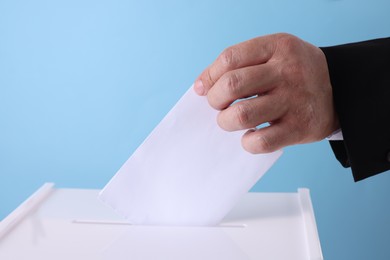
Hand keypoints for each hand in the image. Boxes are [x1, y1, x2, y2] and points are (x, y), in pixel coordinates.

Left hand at [194, 33, 338, 152]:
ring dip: (226, 121)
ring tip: (229, 120)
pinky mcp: (300, 127)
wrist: (341, 90)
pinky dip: (247, 142)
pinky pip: (262, 141)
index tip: (204, 89)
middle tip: (218, 105)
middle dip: (215, 99)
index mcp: (278, 47)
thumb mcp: (272, 55)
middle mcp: (288, 71)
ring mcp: (295, 100)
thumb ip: (238, 64)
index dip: (209, 76)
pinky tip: (249, 136)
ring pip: (243, 114)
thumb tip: (201, 86)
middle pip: (233, 84)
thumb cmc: (294, 73)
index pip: (230, 58)